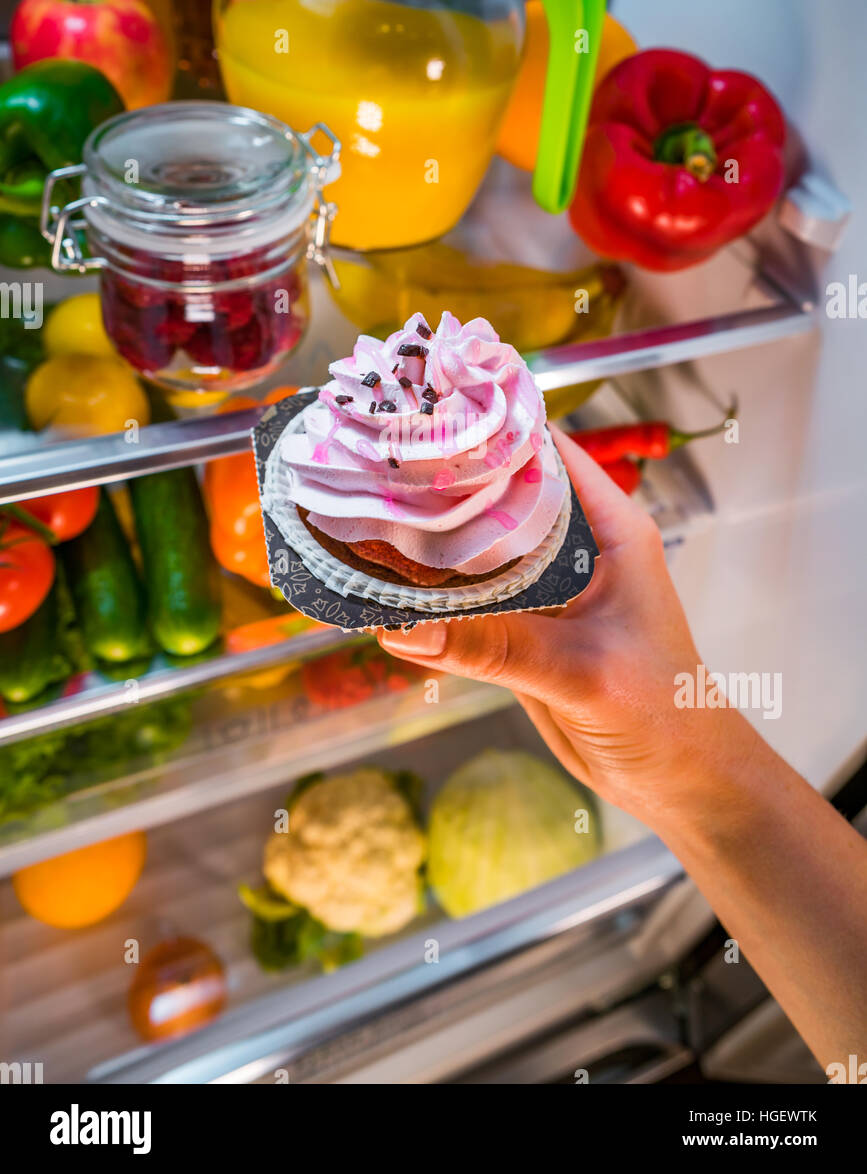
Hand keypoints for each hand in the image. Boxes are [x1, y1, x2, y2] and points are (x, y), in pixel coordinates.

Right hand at [378, 425, 758, 833]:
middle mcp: (577, 546)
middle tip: (374, 467)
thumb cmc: (665, 713)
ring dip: (431, 541)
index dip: (487, 429)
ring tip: (363, 517)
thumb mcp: (582, 671)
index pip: (544, 451)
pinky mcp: (523, 630)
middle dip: (444, 483)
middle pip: (501, 495)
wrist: (679, 781)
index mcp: (610, 527)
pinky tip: (384, 587)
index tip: (423, 415)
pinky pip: (470, 602)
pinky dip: (432, 596)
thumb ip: (496, 647)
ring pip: (479, 548)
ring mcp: (546, 588)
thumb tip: (403, 627)